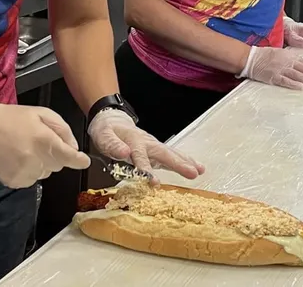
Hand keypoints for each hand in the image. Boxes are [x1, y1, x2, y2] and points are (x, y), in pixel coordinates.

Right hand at [0, 95, 90, 188]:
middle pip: (58, 165)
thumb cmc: (13, 118)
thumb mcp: (42, 113)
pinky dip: (28, 171)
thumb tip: (73, 148)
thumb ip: (62, 129)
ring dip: (41, 164)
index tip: (84, 160)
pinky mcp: (14, 182)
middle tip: (39, 142)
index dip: (80, 160)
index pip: (70, 158)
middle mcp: (36, 160)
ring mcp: (24, 173)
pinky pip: (31, 180)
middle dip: (54, 155)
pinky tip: (17, 158)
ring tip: (24, 149)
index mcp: (44, 140)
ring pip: (45, 174)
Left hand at [88, 109, 203, 179]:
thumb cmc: (107, 130)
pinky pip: (172, 156)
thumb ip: (112, 145)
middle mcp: (147, 143)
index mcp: (134, 141)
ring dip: (186, 162)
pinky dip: (185, 161)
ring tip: (199, 171)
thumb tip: (124, 152)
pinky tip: (197, 168)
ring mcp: (153, 146)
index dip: (147, 170)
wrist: (112, 120)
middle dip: (179, 164)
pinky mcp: (156, 151)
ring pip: (172, 153)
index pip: (140, 157)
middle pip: (164, 154)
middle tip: (192, 173)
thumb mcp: (103, 136)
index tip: (154, 182)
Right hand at [239, 46, 302, 89]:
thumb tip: (298, 67)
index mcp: (289, 55)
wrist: (250, 57)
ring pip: (298, 75)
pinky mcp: (274, 77)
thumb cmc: (263, 55)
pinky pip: (286, 81)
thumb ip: (289, 59)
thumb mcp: (279, 54)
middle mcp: (287, 62)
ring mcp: (280, 69)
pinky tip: (302, 87)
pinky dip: (295, 84)